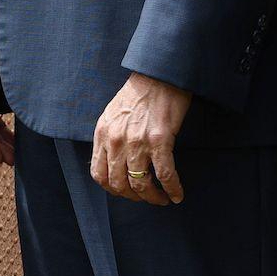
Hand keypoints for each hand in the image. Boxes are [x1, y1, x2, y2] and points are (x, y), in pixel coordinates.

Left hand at [91, 72, 190, 204]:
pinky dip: (172, 189)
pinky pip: (165, 176)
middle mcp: (116, 141)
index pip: (99, 174)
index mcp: (103, 134)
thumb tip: (114, 162)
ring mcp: (136, 142)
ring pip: (141, 185)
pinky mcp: (159, 141)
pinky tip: (177, 194)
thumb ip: (110, 138)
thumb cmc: (139, 94)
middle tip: (147, 198)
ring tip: (163, 199)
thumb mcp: (113, 115)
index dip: (113, 189)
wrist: (158, 76)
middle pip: (119, 185)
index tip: (126, 192)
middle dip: (134, 198)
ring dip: (154, 198)